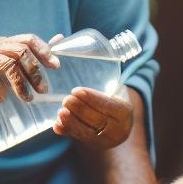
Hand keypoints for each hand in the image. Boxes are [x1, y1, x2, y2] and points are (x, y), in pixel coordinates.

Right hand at [0, 34, 57, 101]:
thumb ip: (12, 55)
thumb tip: (43, 58)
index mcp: (0, 42)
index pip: (27, 39)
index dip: (44, 50)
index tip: (55, 65)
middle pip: (21, 52)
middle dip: (35, 71)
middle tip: (43, 89)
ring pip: (7, 65)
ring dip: (20, 83)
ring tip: (27, 98)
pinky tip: (2, 98)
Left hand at [47, 33, 133, 148]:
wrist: (116, 120)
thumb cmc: (109, 93)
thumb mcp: (109, 80)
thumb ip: (89, 62)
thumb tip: (59, 38)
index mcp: (125, 110)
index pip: (110, 106)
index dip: (94, 99)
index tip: (77, 90)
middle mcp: (118, 128)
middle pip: (97, 119)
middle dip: (81, 110)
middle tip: (66, 99)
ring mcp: (105, 140)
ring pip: (87, 132)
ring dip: (72, 122)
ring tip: (60, 111)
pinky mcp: (92, 145)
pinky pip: (79, 140)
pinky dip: (68, 133)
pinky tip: (57, 127)